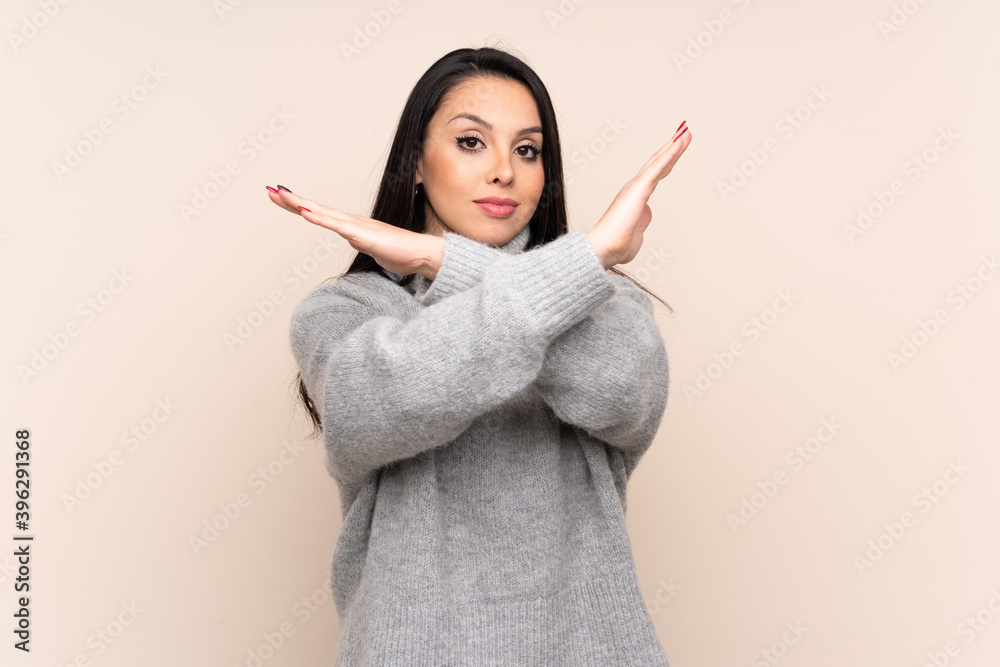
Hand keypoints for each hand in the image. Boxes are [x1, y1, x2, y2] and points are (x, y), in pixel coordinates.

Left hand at [266, 187, 445, 279]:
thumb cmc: (400, 254)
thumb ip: (361, 244)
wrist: (421, 254)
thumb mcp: (372, 251)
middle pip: (315, 208)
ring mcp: (356, 227)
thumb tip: (353, 240)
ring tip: (281, 195)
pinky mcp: (362, 235)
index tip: (280, 198)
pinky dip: (319, 218)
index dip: (299, 206)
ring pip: (322, 213)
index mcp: (351, 226)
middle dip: (291, 200)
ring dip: (300, 203)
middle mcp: (350, 222)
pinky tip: (305, 212)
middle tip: (270, 190)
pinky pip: (336, 226)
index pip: (319, 214)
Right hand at [586, 123, 690, 269]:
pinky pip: (657, 167)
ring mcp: (637, 186)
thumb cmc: (617, 244)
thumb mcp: (637, 232)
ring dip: (673, 145)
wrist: (606, 247)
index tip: (677, 147)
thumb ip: (643, 220)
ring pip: (658, 161)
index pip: (656, 174)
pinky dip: (669, 154)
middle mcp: (635, 187)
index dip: (667, 160)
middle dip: (672, 146)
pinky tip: (678, 142)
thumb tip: (647, 213)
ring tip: (685, 131)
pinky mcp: (639, 188)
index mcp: (636, 197)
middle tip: (684, 131)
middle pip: (658, 162)